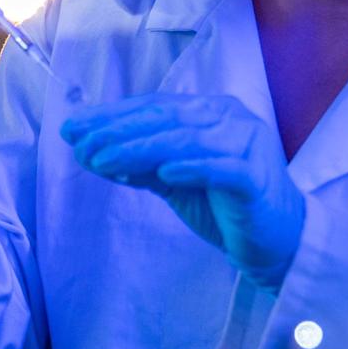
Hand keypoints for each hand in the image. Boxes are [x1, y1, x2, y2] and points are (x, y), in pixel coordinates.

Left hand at [60, 93, 305, 287]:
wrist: (275, 240)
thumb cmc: (222, 205)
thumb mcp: (172, 180)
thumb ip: (138, 163)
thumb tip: (88, 151)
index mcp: (211, 112)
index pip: (154, 108)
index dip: (111, 116)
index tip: (72, 128)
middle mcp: (230, 119)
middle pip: (166, 119)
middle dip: (117, 129)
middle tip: (79, 141)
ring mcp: (247, 145)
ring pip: (186, 140)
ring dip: (139, 149)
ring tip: (101, 159)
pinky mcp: (256, 178)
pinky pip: (220, 169)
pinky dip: (190, 168)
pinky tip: (162, 174)